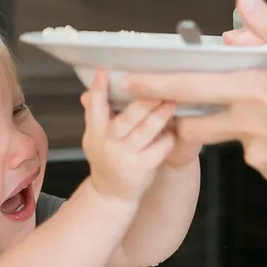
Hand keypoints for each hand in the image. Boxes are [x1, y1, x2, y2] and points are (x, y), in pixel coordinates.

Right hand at [80, 70, 177, 202]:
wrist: (111, 195)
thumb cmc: (108, 161)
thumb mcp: (94, 138)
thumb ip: (96, 114)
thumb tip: (91, 88)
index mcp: (94, 132)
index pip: (94, 107)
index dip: (98, 89)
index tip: (103, 72)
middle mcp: (107, 144)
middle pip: (126, 118)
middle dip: (144, 100)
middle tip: (158, 85)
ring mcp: (124, 157)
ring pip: (145, 131)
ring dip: (161, 115)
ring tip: (173, 102)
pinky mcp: (141, 168)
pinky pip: (159, 149)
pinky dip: (168, 138)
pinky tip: (175, 131)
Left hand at [124, 0, 266, 195]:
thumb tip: (242, 4)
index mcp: (254, 92)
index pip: (190, 86)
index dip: (155, 83)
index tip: (127, 81)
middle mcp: (249, 128)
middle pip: (197, 123)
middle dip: (186, 113)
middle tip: (191, 100)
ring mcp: (262, 156)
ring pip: (236, 135)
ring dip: (244, 121)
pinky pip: (263, 153)